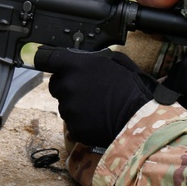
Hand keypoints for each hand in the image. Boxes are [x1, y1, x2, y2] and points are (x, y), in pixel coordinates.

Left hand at [34, 47, 158, 146]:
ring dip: (75, 104)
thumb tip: (85, 59)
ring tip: (97, 105)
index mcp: (76, 66)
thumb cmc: (132, 88)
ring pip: (64, 104)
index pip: (47, 58)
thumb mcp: (116, 61)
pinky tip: (97, 117)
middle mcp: (68, 86)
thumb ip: (93, 59)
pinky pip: (72, 122)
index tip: (48, 62)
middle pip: (55, 84)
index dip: (48, 60)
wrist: (139, 118)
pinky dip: (82, 121)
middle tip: (86, 88)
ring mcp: (69, 108)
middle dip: (67, 85)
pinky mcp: (73, 127)